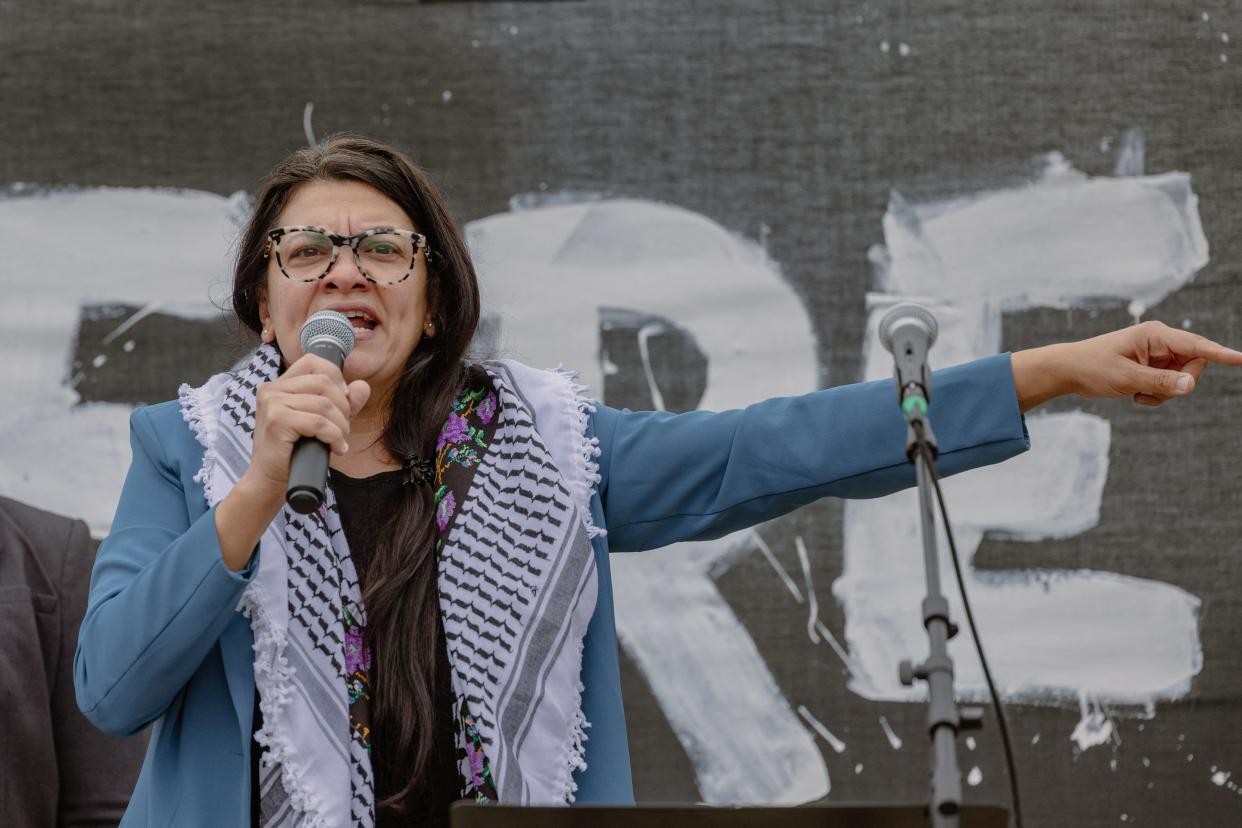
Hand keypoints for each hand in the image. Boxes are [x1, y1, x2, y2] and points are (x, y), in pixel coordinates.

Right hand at [242, 353, 371, 500]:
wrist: (269, 480)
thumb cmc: (295, 451)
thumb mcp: (322, 422)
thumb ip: (343, 403)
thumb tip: (362, 386)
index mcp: (279, 385)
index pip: (313, 362)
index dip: (336, 378)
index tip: (343, 402)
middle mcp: (272, 389)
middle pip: (324, 382)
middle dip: (343, 406)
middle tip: (343, 428)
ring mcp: (272, 403)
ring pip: (324, 404)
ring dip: (340, 425)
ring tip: (339, 441)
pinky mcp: (277, 420)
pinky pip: (318, 422)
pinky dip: (334, 436)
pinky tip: (336, 448)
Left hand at [1013, 320, 1241, 411]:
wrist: (1068, 371)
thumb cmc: (1092, 368)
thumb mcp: (1125, 379)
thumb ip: (1159, 383)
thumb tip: (1189, 386)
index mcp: (1155, 335)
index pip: (1196, 345)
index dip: (1220, 354)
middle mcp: (1160, 341)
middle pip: (1194, 365)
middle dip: (1178, 384)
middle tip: (1151, 392)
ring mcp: (1158, 355)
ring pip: (1182, 379)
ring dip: (1163, 393)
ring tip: (1137, 394)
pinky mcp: (1153, 367)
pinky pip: (1169, 386)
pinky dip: (1156, 395)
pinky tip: (1135, 396)